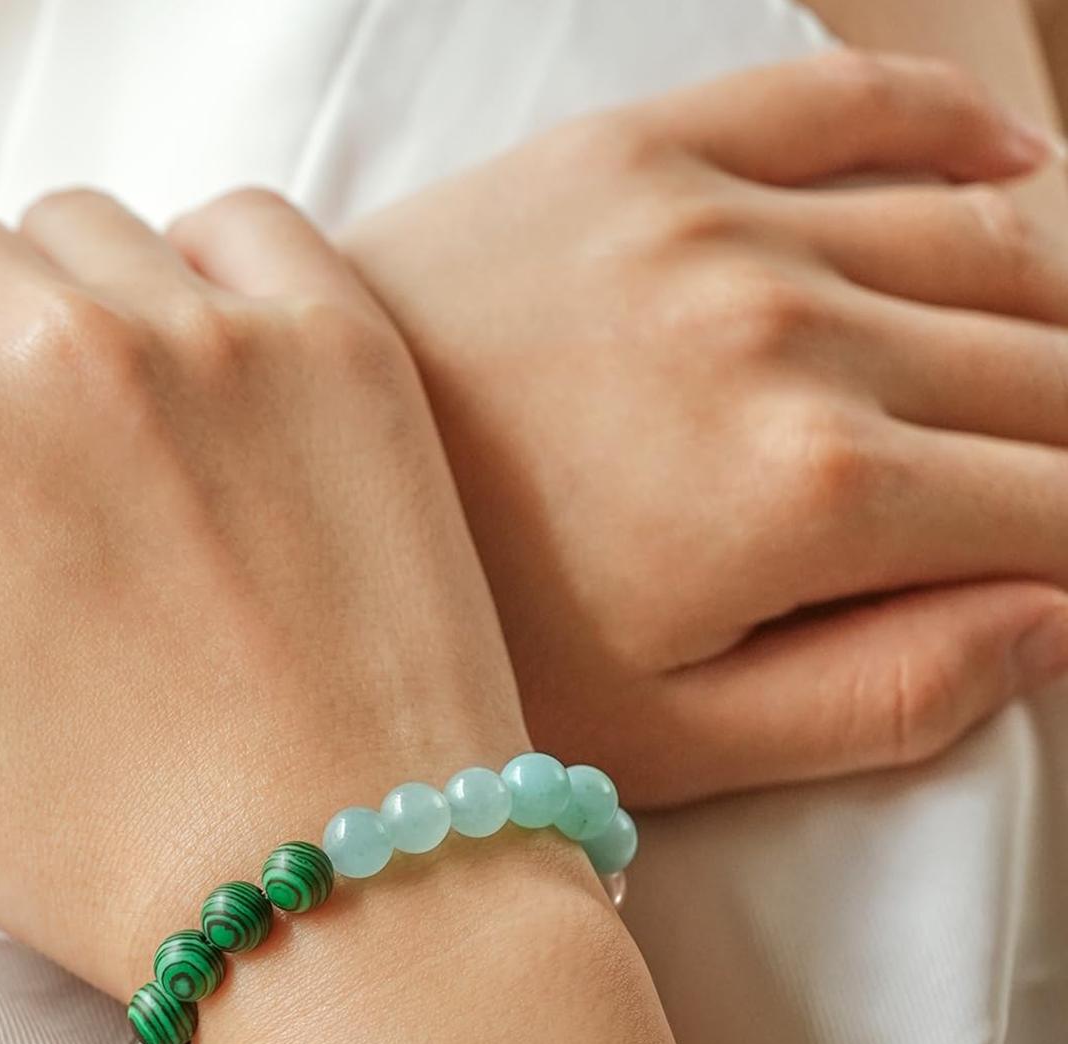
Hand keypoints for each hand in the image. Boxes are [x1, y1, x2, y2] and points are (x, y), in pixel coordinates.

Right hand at [0, 191, 534, 993]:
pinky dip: (201, 278)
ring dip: (56, 305)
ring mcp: (208, 327)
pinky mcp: (341, 339)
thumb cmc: (86, 835)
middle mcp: (45, 340)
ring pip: (70, 227)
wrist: (340, 883)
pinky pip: (233, 221)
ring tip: (101, 447)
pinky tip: (206, 392)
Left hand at [305, 51, 1067, 800]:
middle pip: (1045, 372)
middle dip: (1063, 448)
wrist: (256, 514)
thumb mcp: (669, 738)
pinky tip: (1009, 169)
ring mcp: (710, 221)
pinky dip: (957, 128)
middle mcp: (791, 330)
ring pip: (986, 241)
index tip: (1051, 572)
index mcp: (810, 493)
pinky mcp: (630, 152)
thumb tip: (1059, 623)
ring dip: (1042, 320)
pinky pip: (845, 104)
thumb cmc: (454, 647)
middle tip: (1032, 495)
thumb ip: (887, 693)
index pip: (1059, 507)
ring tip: (1026, 391)